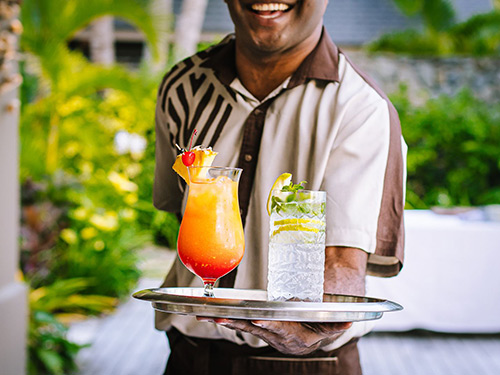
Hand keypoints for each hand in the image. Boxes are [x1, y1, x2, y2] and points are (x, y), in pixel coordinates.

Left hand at [197, 317, 351, 355]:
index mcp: (291, 335)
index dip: (269, 325)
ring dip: (225, 321)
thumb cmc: (315, 329)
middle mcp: (274, 336)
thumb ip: (335, 324)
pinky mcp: (256, 328)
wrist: (306, 342)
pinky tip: (210, 315)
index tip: (257, 320)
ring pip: (242, 326)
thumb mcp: (327, 328)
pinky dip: (225, 320)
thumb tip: (350, 321)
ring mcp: (263, 333)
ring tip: (208, 316)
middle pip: (254, 328)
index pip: (279, 329)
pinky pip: (239, 324)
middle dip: (237, 323)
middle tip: (221, 317)